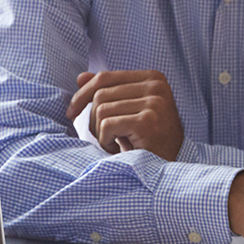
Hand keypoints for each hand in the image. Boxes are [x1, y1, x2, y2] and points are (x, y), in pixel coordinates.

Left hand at [65, 70, 183, 160]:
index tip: (71, 112)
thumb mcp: (130, 110)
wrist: (172, 166)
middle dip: (93, 119)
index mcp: (152, 78)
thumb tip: (81, 77)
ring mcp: (153, 102)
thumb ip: (109, 91)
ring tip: (116, 143)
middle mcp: (155, 85)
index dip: (83, 94)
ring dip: (101, 133)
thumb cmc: (149, 138)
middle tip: (103, 137)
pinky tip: (119, 149)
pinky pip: (107, 125)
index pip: (105, 77)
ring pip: (101, 110)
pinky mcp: (147, 121)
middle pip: (100, 94)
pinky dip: (106, 141)